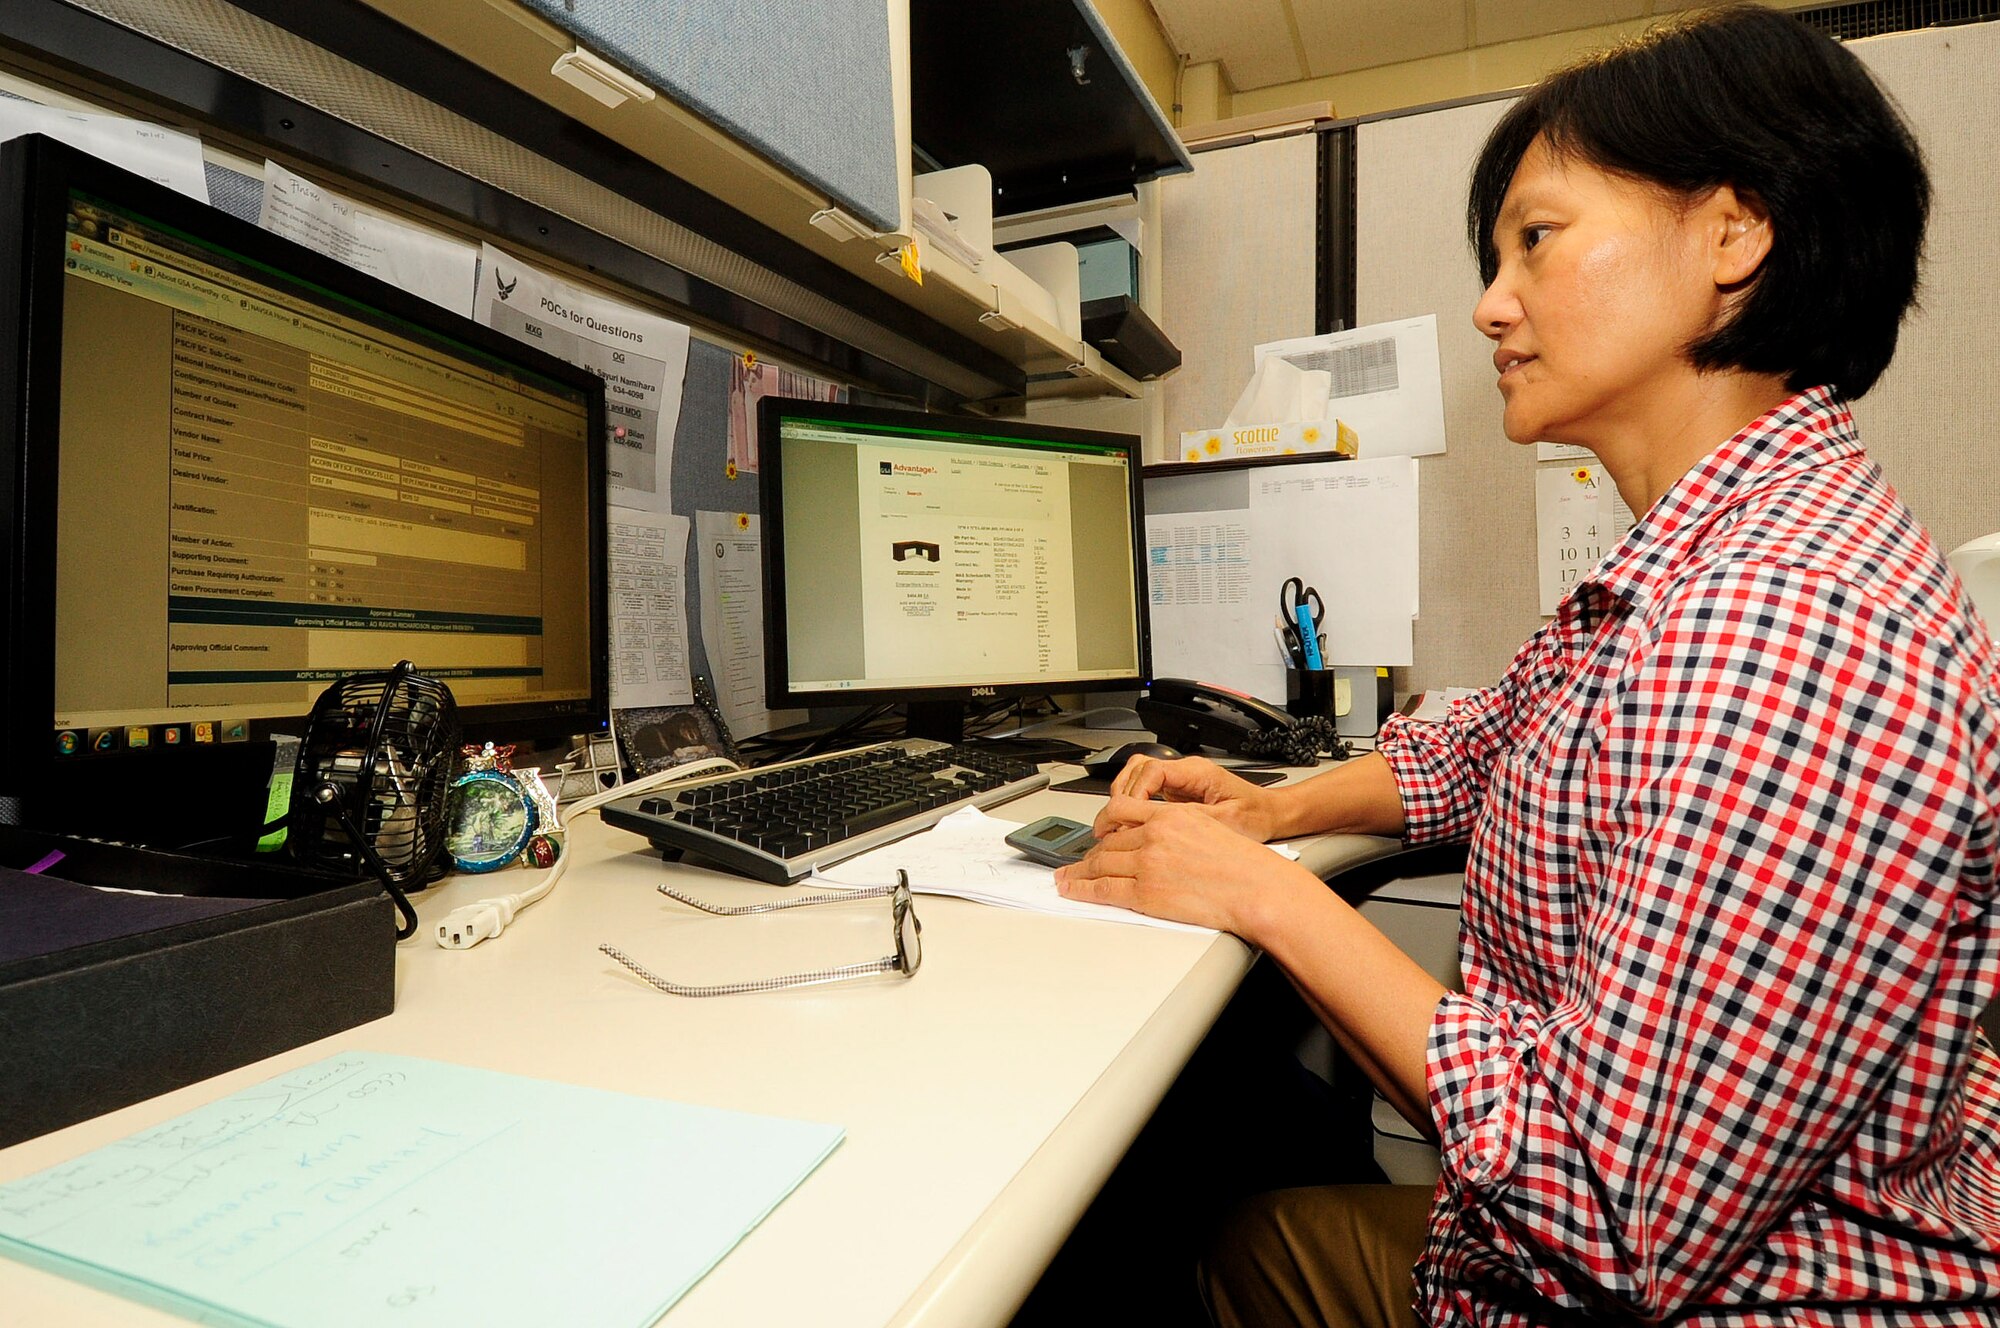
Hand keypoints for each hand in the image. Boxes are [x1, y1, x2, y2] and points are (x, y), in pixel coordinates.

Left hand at [1054, 797, 1318, 936]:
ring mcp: (1147, 865)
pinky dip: (1082, 889)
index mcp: (1169, 816)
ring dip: (1078, 871)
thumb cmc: (1244, 864)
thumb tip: (1161, 838)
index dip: (1104, 824)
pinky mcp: (1145, 893)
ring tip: (1066, 878)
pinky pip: (1103, 889)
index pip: (1122, 812)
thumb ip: (1178, 827)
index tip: (1098, 831)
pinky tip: (1072, 889)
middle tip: (1078, 861)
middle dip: (1090, 853)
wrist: (1255, 888)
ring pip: (1100, 864)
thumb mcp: (1208, 826)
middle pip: (1108, 842)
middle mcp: (1153, 837)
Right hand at [1101, 753, 1285, 842]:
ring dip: (1123, 798)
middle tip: (1108, 825)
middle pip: (1137, 769)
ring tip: (1114, 825)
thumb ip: (1190, 822)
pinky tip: (1129, 825)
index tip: (1125, 816)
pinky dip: (1133, 805)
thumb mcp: (1225, 822)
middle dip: (1120, 796)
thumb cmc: (1256, 816)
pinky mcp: (1177, 793)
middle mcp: (1185, 772)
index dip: (1133, 792)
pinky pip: (1146, 792)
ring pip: (1137, 777)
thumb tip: (1157, 828)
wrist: (1271, 813)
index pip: (1151, 770)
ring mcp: (1179, 781)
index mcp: (1196, 772)